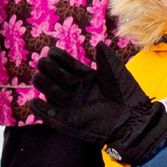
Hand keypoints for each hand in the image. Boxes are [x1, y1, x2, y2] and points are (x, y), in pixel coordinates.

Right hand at [33, 43, 166, 166]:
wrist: (134, 119)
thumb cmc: (127, 95)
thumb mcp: (117, 73)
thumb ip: (106, 58)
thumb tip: (98, 43)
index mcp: (86, 78)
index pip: (67, 65)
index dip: (59, 58)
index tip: (51, 51)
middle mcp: (77, 90)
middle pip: (56, 77)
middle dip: (48, 69)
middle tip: (42, 62)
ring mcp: (73, 106)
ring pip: (52, 93)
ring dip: (43, 85)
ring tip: (36, 77)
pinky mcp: (71, 122)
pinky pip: (52, 116)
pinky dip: (41, 110)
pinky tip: (33, 103)